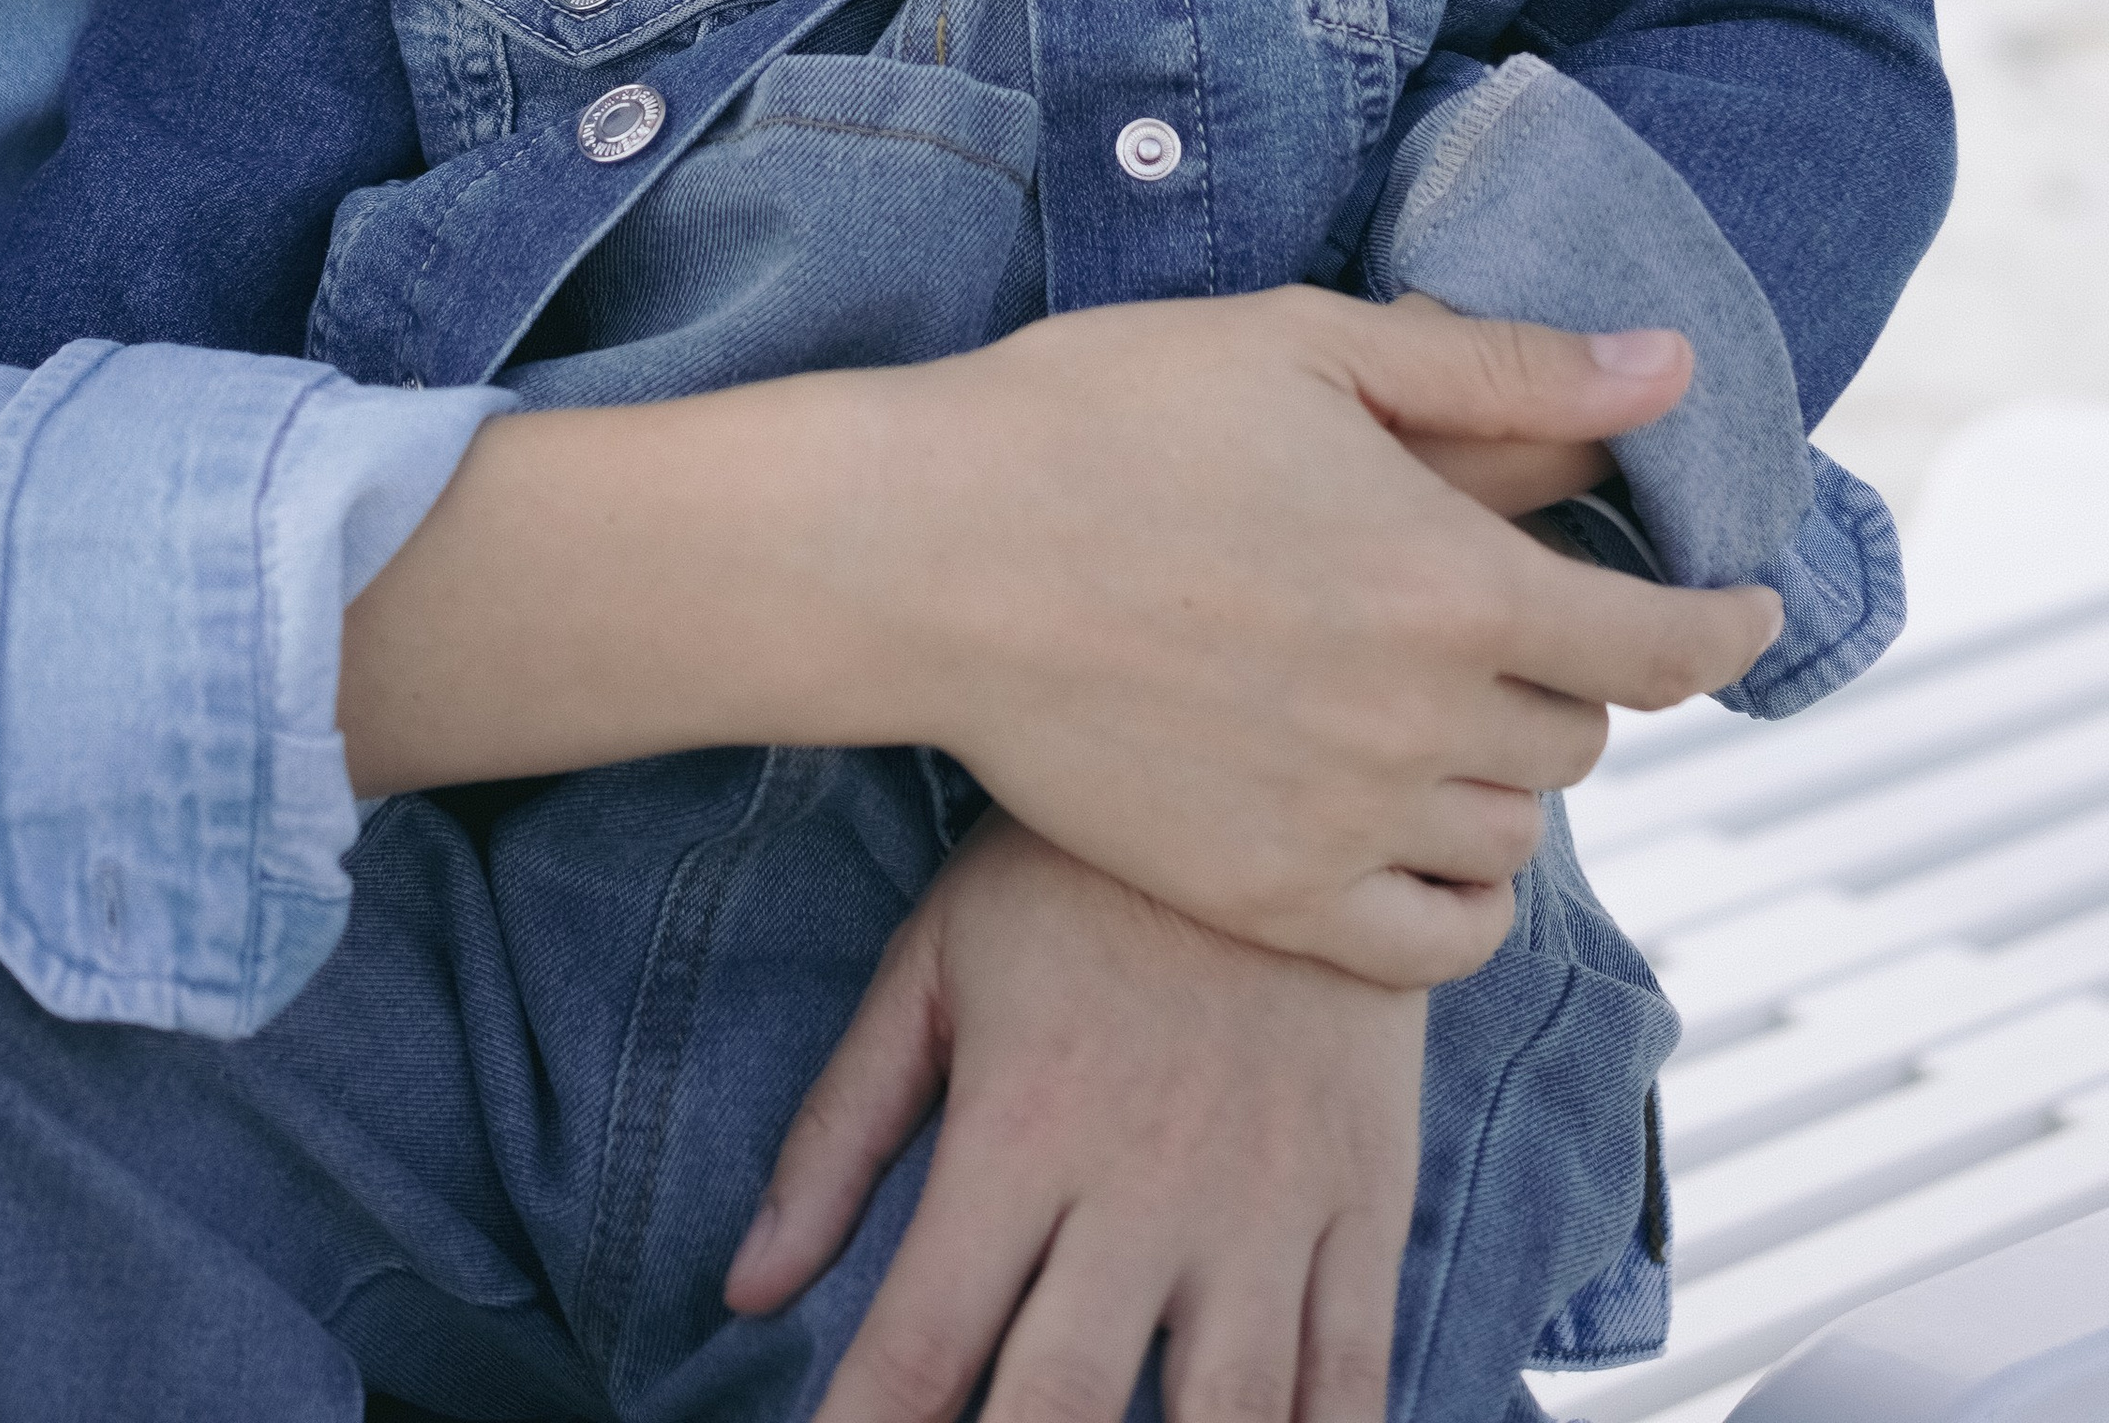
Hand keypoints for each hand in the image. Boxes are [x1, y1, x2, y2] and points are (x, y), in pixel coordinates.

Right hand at [343, 287, 1777, 981]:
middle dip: (1574, 671)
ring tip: (1447, 711)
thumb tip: (1669, 368)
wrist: (926, 553)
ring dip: (1511, 773)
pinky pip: (1433, 944)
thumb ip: (1504, 373)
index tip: (1742, 609)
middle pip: (1581, 732)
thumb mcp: (1309, 344)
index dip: (1723, 624)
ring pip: (1516, 833)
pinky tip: (1427, 836)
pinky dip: (1462, 899)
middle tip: (1514, 620)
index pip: (1661, 640)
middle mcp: (1426, 721)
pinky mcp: (1264, 895)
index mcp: (1455, 580)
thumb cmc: (1104, 416)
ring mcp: (1346, 823)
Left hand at [725, 811, 1425, 1422]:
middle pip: (1065, 1408)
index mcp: (1024, 1125)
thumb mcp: (936, 963)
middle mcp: (1146, 1181)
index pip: (924, 1342)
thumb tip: (745, 1287)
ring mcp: (1268, 1196)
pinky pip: (1351, 1372)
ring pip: (1227, 1419)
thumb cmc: (1074, 869)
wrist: (1274, 752)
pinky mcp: (1363, 1194)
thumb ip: (841, 1129)